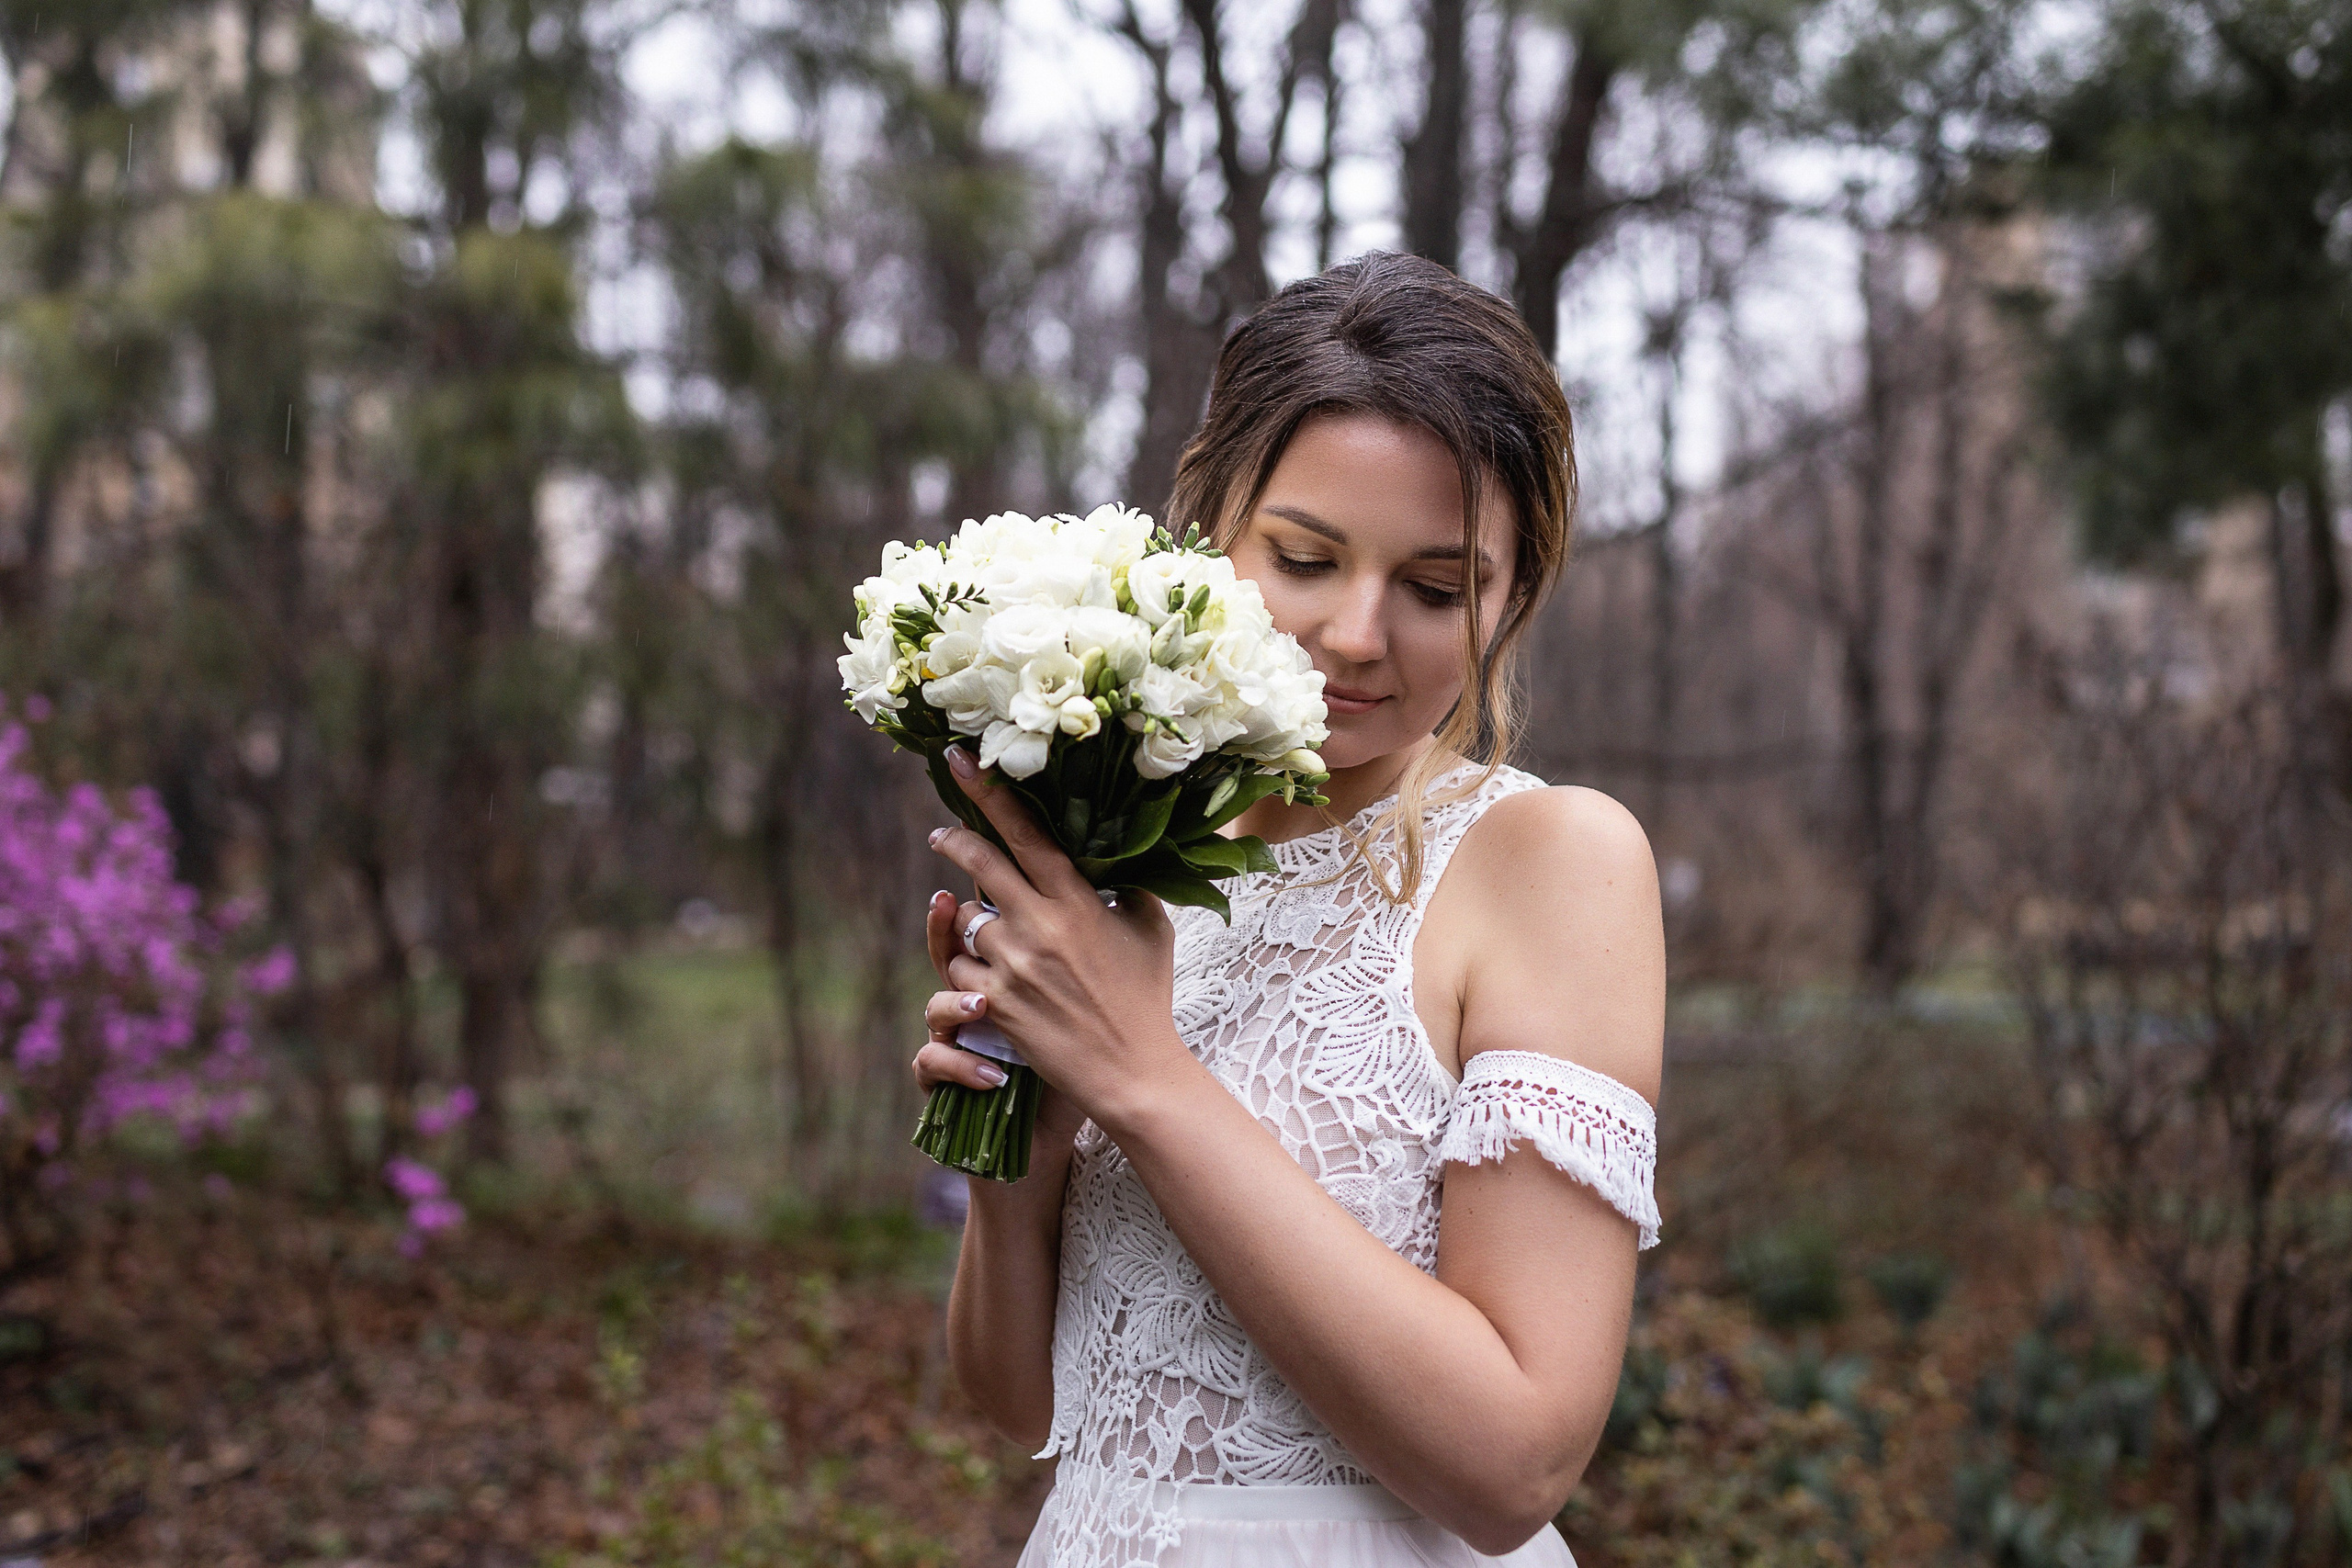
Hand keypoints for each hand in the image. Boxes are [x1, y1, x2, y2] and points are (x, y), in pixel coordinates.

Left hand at [920, 743, 1199, 1135]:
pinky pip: (961, 968)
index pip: (1027, 834)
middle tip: (942, 832)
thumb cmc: (1146, 998)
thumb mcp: (1151, 930)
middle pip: (980, 864)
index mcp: (1078, 901)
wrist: (1132, 1072)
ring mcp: (1013, 965)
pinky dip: (971, 966)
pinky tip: (991, 975)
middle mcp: (1040, 926)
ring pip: (966, 920)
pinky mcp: (995, 1002)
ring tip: (992, 928)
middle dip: (954, 839)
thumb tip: (1113, 859)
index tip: (960, 761)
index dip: (990, 794)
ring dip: (973, 918)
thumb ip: (1128, 888)